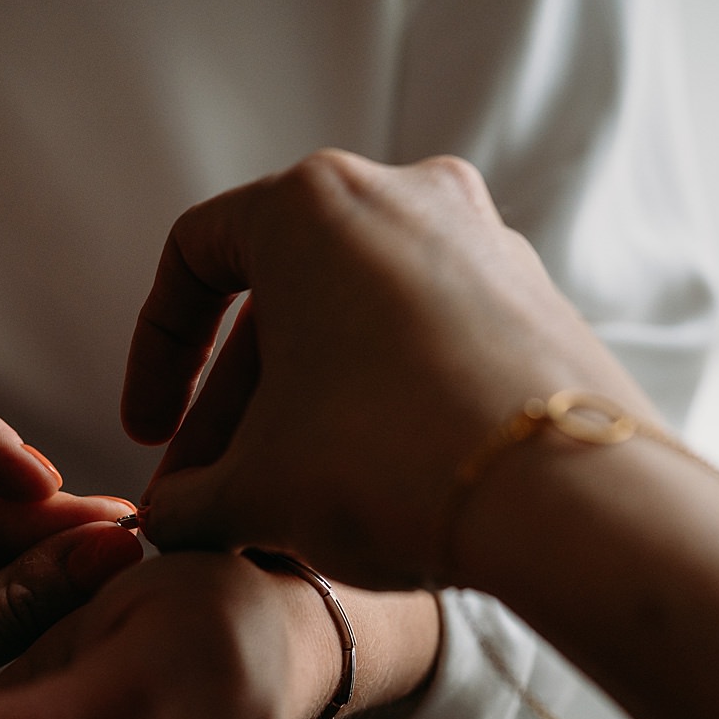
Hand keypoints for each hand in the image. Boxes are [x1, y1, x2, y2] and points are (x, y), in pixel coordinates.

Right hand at [121, 149, 653, 589]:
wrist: (569, 503)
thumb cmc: (388, 465)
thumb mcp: (253, 490)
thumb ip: (187, 501)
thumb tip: (166, 524)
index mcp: (311, 202)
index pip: (195, 259)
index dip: (154, 356)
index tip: (149, 437)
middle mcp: (402, 194)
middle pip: (281, 298)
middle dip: (233, 406)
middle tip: (208, 493)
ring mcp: (481, 240)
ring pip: (357, 320)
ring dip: (305, 407)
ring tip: (283, 502)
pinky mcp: (537, 298)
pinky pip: (428, 338)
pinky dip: (382, 398)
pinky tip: (371, 483)